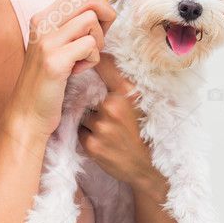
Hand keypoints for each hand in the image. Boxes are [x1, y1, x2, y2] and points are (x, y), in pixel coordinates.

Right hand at [2, 0, 123, 138]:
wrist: (27, 112)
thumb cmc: (49, 81)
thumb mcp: (61, 47)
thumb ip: (76, 26)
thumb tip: (102, 9)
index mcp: (45, 16)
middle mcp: (43, 22)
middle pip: (91, 0)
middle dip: (106, 19)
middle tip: (97, 41)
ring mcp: (47, 39)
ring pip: (93, 23)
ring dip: (97, 45)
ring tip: (81, 60)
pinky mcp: (54, 58)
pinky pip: (90, 47)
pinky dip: (90, 61)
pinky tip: (76, 71)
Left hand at [78, 53, 166, 196]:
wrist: (144, 165)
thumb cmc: (138, 130)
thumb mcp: (135, 101)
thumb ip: (117, 82)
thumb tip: (98, 57)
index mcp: (126, 92)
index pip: (103, 65)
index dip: (94, 63)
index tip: (90, 64)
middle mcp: (112, 107)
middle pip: (86, 93)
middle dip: (91, 102)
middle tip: (108, 115)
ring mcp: (101, 126)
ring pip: (82, 114)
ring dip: (89, 121)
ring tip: (106, 130)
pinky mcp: (92, 144)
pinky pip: (79, 132)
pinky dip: (87, 136)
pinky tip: (101, 141)